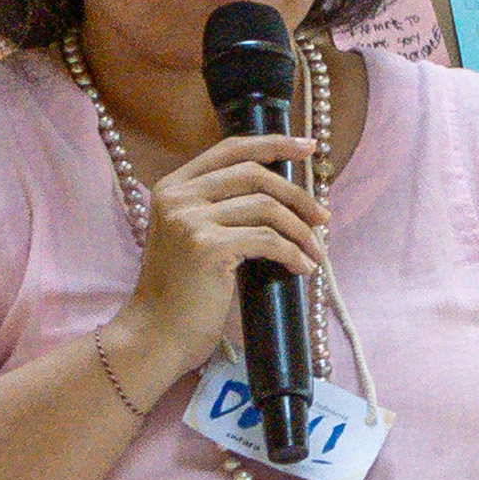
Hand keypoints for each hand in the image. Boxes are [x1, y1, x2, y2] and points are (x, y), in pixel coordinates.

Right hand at [105, 127, 320, 397]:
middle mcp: (178, 196)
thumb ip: (220, 208)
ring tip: (315, 252)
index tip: (308, 148)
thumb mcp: (192, 236)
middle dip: (298, 194)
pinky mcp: (206, 247)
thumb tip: (283, 195)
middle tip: (323, 217)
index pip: (232, 149)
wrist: (155, 335)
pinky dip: (293, 253)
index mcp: (172, 186)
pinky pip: (267, 239)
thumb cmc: (181, 293)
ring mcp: (189, 220)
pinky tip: (302, 267)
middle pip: (255, 174)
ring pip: (266, 208)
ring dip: (301, 231)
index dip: (274, 144)